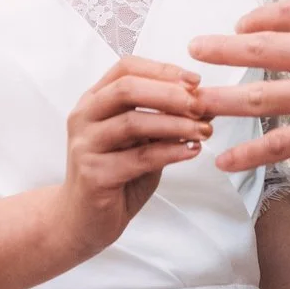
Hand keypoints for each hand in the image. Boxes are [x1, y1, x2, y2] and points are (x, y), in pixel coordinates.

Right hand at [51, 56, 210, 257]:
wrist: (83, 220)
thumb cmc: (115, 175)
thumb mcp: (142, 141)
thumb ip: (164, 119)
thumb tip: (207, 102)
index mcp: (94, 100)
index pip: (126, 68)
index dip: (162, 70)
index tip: (195, 81)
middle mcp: (84, 117)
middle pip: (127, 89)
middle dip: (170, 94)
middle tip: (201, 105)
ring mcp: (85, 145)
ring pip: (133, 123)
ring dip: (175, 124)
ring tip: (203, 131)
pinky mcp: (93, 174)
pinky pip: (139, 158)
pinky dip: (170, 152)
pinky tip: (190, 151)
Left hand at [190, 0, 289, 170]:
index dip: (263, 16)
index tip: (245, 21)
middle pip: (263, 46)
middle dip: (225, 47)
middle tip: (195, 47)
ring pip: (260, 95)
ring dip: (222, 98)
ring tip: (192, 102)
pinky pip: (279, 144)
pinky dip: (249, 153)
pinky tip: (224, 160)